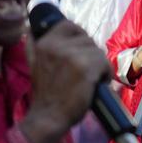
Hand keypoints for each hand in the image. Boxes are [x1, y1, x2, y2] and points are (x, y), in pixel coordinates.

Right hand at [19, 19, 107, 142]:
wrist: (48, 117)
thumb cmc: (46, 95)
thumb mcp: (35, 64)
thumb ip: (41, 47)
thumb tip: (38, 29)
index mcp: (44, 43)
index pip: (68, 25)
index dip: (79, 36)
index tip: (82, 50)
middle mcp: (56, 45)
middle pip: (87, 39)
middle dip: (91, 54)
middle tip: (89, 71)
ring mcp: (71, 55)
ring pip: (97, 51)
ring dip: (99, 64)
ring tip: (93, 79)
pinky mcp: (86, 67)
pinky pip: (104, 62)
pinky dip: (106, 73)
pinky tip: (99, 83)